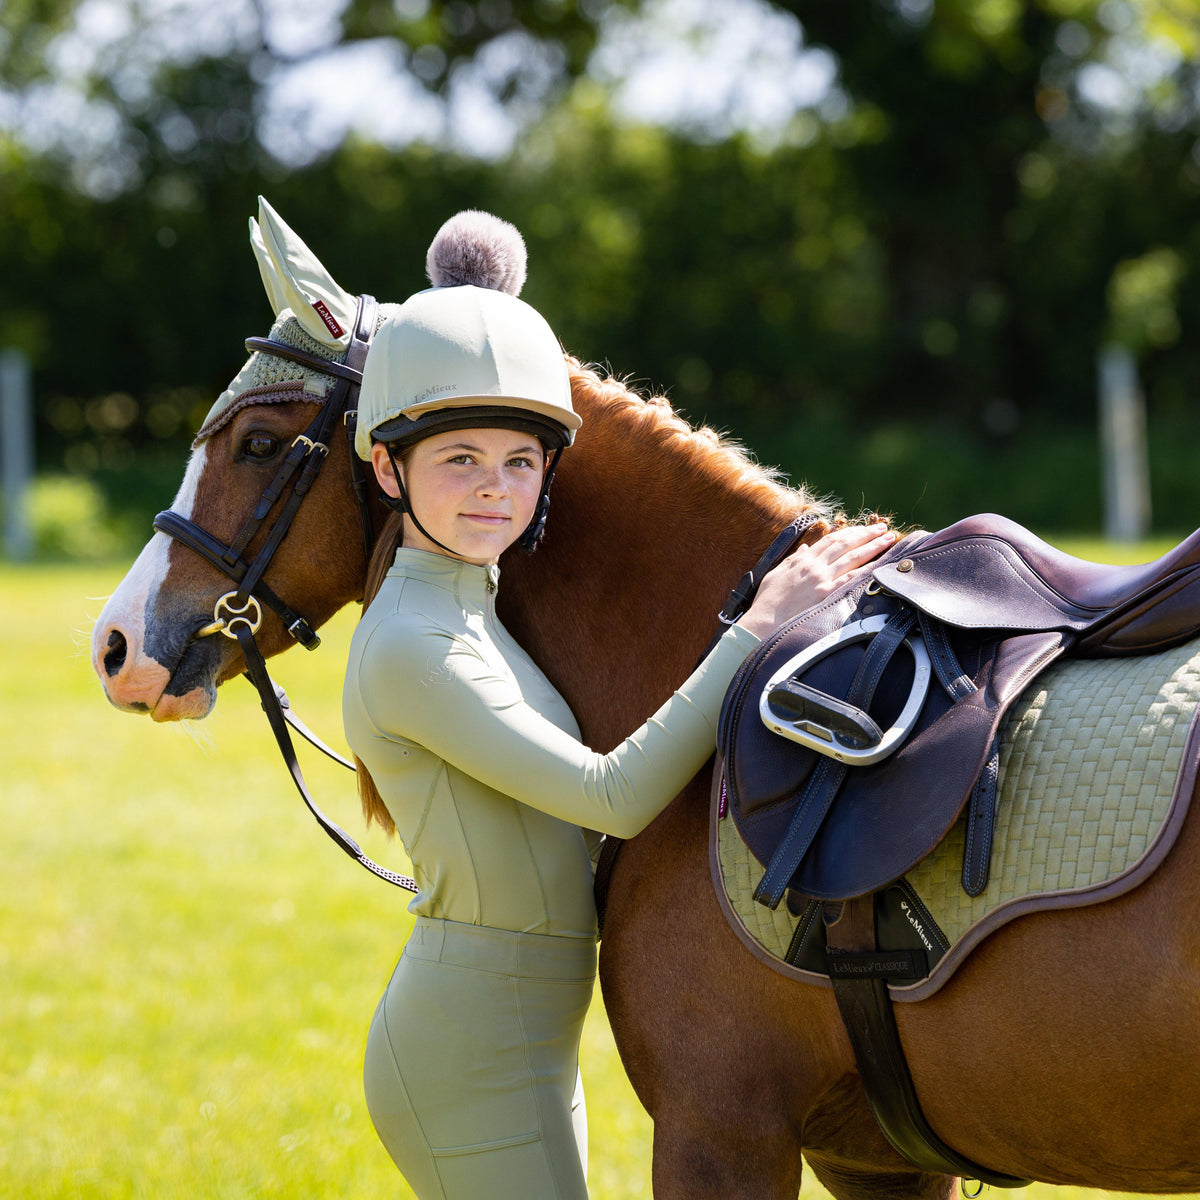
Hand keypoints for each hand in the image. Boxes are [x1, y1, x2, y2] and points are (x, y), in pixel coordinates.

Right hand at [738, 522, 899, 637]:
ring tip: (888, 539)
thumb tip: (806, 548)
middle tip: (883, 527)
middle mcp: (814, 566)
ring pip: (852, 557)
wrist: (763, 621)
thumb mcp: (776, 573)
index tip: (863, 528)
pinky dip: (866, 569)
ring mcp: (821, 579)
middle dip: (866, 534)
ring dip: (872, 546)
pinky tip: (879, 564)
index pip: (830, 540)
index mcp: (802, 559)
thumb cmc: (768, 600)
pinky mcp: (826, 594)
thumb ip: (793, 559)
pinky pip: (850, 578)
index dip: (849, 532)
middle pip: (845, 544)